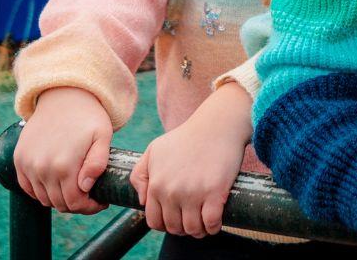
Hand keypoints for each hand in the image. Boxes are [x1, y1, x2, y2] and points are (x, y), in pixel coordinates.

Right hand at [15, 87, 112, 213]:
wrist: (62, 94)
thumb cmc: (87, 116)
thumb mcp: (102, 136)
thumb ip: (97, 164)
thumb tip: (84, 187)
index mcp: (64, 165)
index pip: (74, 203)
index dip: (89, 207)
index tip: (99, 202)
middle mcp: (42, 168)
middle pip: (58, 203)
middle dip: (76, 204)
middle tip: (88, 195)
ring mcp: (28, 164)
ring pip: (43, 198)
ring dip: (58, 198)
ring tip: (73, 187)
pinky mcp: (19, 159)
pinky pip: (27, 187)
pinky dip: (40, 190)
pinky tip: (55, 182)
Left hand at [131, 82, 252, 236]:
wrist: (217, 125)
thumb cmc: (186, 137)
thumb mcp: (154, 150)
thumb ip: (140, 175)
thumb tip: (142, 201)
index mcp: (156, 184)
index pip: (154, 221)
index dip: (166, 225)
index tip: (177, 219)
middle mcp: (172, 191)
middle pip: (174, 228)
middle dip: (183, 228)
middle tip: (193, 219)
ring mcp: (193, 193)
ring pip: (193, 229)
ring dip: (199, 230)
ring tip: (205, 222)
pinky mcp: (215, 193)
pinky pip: (211, 223)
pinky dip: (214, 227)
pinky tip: (216, 220)